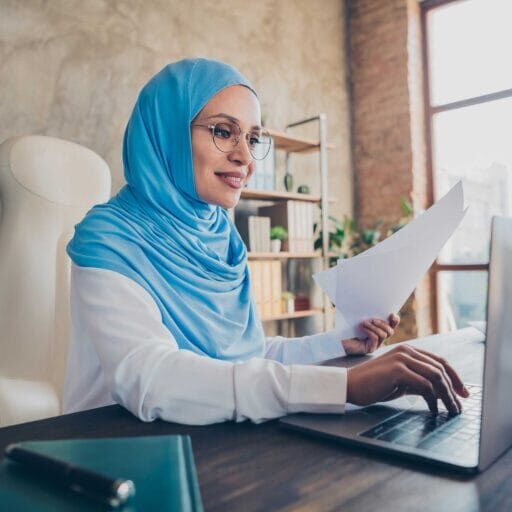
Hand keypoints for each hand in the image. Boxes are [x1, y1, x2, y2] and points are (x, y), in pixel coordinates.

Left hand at [342, 313, 399, 355]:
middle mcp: (378, 338)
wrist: (337, 340)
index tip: (391, 314)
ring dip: (374, 327)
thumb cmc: (346, 328)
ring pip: (383, 335)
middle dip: (383, 323)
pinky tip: (361, 327)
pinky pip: (375, 338)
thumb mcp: (357, 318)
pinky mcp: (370, 348)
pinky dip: (369, 331)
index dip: (395, 320)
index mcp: (378, 330)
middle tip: (372, 319)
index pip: (391, 326)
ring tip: (364, 323)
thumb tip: (369, 300)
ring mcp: (375, 344)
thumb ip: (366, 313)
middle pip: (390, 331)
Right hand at [346, 343, 469, 414]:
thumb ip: (418, 382)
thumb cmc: (372, 385)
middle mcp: (406, 351)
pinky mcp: (397, 370)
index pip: (439, 361)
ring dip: (447, 395)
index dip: (454, 376)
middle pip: (440, 368)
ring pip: (435, 376)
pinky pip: (424, 385)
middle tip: (459, 406)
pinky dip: (433, 399)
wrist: (349, 385)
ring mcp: (402, 359)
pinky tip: (433, 409)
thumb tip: (439, 392)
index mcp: (407, 351)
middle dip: (454, 388)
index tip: (463, 393)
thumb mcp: (399, 382)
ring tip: (450, 410)